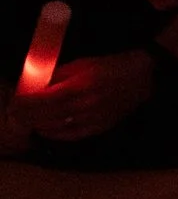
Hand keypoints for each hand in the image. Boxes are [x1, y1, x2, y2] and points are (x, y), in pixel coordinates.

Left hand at [11, 51, 153, 142]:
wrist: (141, 77)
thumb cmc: (110, 66)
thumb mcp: (82, 64)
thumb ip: (58, 75)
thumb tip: (36, 84)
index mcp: (81, 85)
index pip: (46, 98)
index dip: (27, 103)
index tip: (14, 102)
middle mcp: (87, 104)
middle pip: (49, 114)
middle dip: (28, 115)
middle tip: (15, 114)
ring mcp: (95, 117)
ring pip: (58, 126)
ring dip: (38, 125)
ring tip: (26, 122)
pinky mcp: (101, 126)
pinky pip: (74, 134)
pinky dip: (56, 134)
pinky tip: (44, 131)